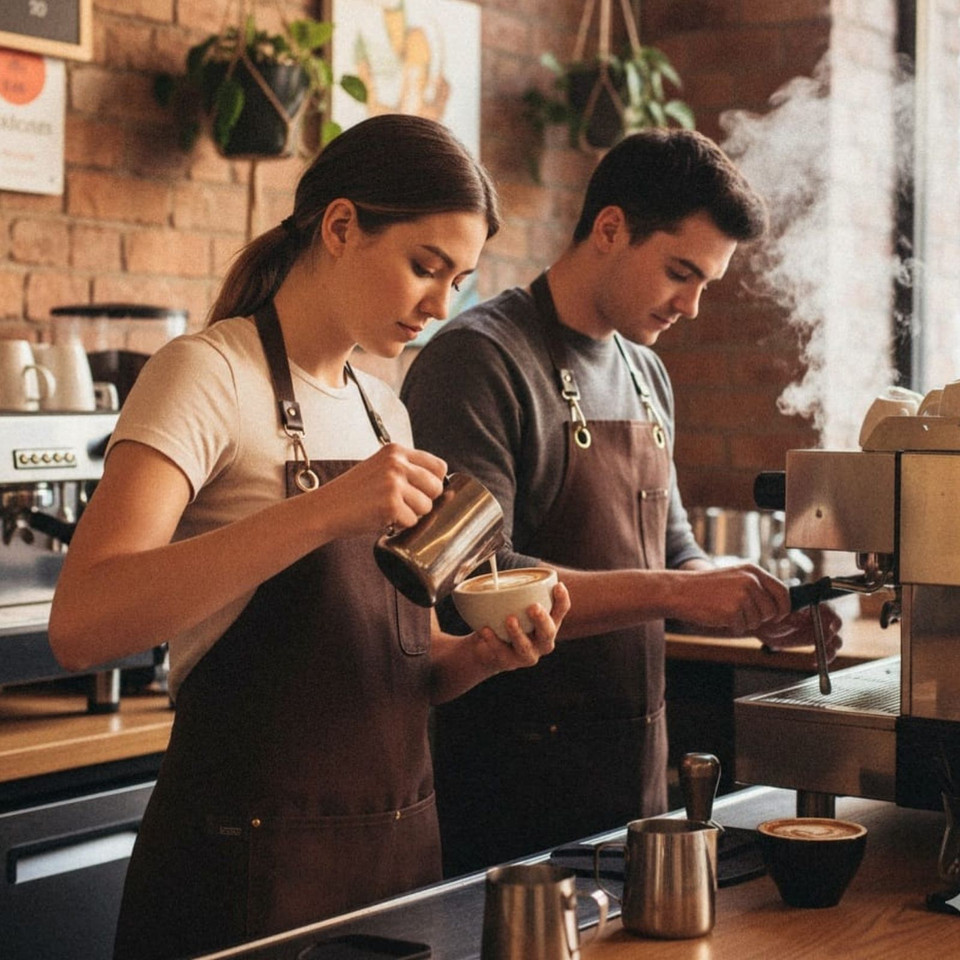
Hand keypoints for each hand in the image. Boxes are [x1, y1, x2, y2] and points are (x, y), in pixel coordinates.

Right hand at [314, 442, 445, 539]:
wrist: (325, 508)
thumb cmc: (351, 493)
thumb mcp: (379, 467)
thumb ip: (405, 469)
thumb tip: (439, 484)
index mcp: (396, 451)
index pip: (439, 466)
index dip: (433, 483)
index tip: (420, 491)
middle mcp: (397, 463)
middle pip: (437, 487)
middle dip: (425, 501)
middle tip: (403, 505)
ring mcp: (394, 483)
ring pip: (427, 507)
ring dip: (412, 515)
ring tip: (390, 511)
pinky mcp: (391, 504)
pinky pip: (412, 522)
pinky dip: (399, 526)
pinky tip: (382, 518)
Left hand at [473, 582, 570, 673]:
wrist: (486, 646)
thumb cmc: (504, 619)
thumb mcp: (513, 604)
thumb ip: (514, 589)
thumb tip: (499, 565)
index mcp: (548, 622)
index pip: (561, 611)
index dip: (562, 600)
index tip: (557, 586)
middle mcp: (542, 641)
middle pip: (549, 632)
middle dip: (542, 620)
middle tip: (533, 607)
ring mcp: (527, 654)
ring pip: (526, 648)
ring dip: (518, 633)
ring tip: (510, 619)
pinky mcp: (509, 663)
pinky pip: (502, 653)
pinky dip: (493, 641)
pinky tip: (485, 629)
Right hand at [683, 563, 791, 635]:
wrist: (680, 591)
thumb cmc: (707, 587)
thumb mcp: (735, 578)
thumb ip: (757, 587)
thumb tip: (781, 608)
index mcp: (753, 571)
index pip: (783, 592)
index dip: (783, 608)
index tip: (778, 615)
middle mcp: (750, 581)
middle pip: (772, 611)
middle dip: (760, 618)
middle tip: (741, 613)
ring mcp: (742, 596)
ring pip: (756, 621)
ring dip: (743, 622)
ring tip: (725, 610)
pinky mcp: (732, 611)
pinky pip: (741, 628)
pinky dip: (731, 627)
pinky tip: (719, 615)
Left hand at [755, 604, 843, 664]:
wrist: (765, 627)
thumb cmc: (772, 615)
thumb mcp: (781, 612)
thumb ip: (793, 612)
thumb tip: (800, 615)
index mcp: (813, 605)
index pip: (830, 609)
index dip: (833, 619)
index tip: (831, 628)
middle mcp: (820, 616)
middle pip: (836, 626)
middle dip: (833, 636)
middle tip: (825, 643)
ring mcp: (820, 629)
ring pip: (835, 640)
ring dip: (831, 649)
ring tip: (822, 657)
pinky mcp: (818, 642)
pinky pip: (828, 650)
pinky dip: (825, 657)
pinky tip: (815, 661)